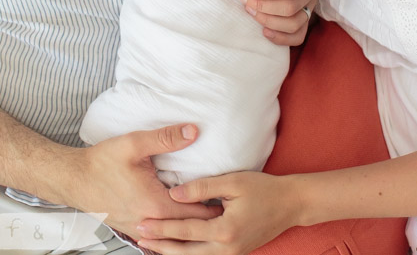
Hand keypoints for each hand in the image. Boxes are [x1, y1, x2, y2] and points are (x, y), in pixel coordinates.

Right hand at [64, 124, 221, 238]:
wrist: (73, 179)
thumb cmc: (101, 162)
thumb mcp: (134, 144)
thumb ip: (166, 138)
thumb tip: (193, 131)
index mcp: (155, 204)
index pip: (196, 213)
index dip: (215, 206)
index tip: (230, 198)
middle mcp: (149, 221)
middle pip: (187, 226)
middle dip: (206, 217)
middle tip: (227, 207)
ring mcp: (139, 228)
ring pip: (172, 232)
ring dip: (189, 224)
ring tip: (207, 213)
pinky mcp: (132, 227)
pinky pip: (158, 233)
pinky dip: (172, 227)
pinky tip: (179, 219)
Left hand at [136, 171, 302, 254]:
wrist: (291, 204)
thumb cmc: (264, 189)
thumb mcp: (232, 182)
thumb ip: (202, 187)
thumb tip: (174, 193)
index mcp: (225, 230)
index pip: (185, 231)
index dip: (161, 227)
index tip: (142, 223)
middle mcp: (227, 248)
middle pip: (185, 252)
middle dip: (160, 246)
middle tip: (138, 237)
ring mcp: (232, 254)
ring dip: (171, 253)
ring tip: (151, 246)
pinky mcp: (235, 253)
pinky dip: (187, 254)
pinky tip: (176, 248)